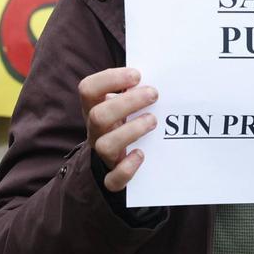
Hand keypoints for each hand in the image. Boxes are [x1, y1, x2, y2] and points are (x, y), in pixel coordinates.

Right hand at [79, 66, 157, 191]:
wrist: (118, 156)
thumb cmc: (129, 117)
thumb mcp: (128, 99)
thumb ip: (138, 86)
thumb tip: (165, 72)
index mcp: (97, 106)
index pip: (88, 88)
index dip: (110, 79)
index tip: (137, 75)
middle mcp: (97, 129)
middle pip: (98, 116)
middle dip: (128, 102)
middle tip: (154, 94)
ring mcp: (103, 153)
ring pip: (104, 146)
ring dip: (131, 130)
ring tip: (153, 120)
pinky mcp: (113, 176)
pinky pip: (113, 180)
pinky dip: (126, 169)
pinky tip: (141, 155)